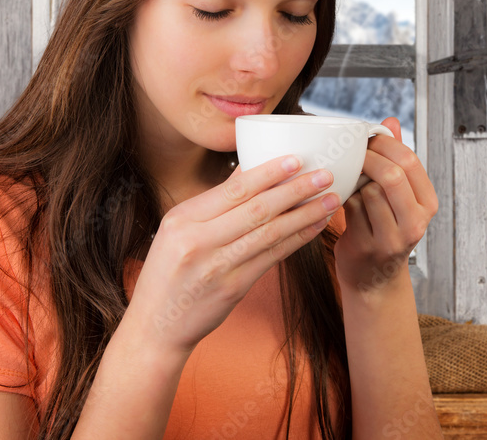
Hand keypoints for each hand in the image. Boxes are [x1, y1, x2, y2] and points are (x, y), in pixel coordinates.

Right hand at [121, 155, 340, 357]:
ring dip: (305, 214)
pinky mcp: (234, 288)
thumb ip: (214, 203)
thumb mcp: (178, 231)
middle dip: (296, 189)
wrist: (156, 327)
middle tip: (325, 176)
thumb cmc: (169, 273)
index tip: (297, 159)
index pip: (233, 188)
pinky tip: (315, 226)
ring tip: (331, 200)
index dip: (269, 173)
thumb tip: (248, 167)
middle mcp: (198, 241)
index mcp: (182, 219)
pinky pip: (272, 257)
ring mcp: (217, 266)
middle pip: (256, 208)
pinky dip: (297, 239)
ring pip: (270, 232)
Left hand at [334, 117, 438, 296]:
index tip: (369, 139)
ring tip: (348, 175)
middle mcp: (415, 222)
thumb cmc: (384, 227)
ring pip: (368, 191)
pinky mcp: (367, 246)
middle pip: (391, 176)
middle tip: (354, 151)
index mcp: (427, 204)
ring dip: (354, 179)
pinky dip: (343, 195)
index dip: (386, 145)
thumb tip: (391, 121)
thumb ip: (396, 159)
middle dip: (368, 158)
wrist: (374, 278)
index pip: (410, 162)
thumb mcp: (398, 195)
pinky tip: (341, 193)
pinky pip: (351, 209)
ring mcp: (392, 237)